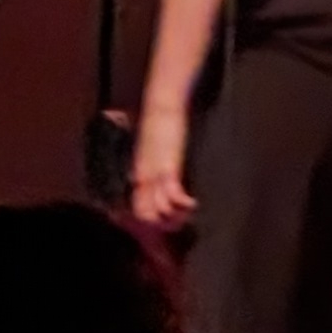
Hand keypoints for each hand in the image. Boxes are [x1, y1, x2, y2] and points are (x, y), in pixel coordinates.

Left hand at [130, 102, 196, 231]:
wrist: (161, 106)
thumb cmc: (159, 124)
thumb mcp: (153, 148)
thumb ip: (153, 163)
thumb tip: (158, 175)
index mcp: (138, 175)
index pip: (138, 208)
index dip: (151, 221)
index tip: (168, 223)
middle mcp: (142, 178)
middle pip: (145, 214)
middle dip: (162, 226)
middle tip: (181, 224)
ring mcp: (154, 174)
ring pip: (158, 209)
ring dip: (175, 217)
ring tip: (189, 214)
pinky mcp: (168, 167)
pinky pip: (172, 194)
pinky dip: (182, 204)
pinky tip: (193, 203)